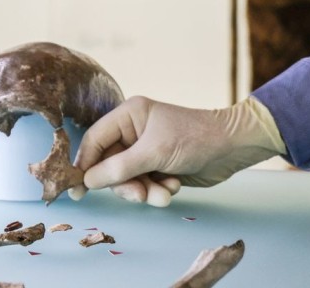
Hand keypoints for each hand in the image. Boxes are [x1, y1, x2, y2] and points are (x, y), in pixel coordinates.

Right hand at [70, 96, 284, 206]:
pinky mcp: (157, 166)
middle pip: (109, 165)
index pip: (95, 140)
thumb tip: (87, 180)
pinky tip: (173, 186)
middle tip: (140, 195)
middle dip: (126, 184)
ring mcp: (145, 150)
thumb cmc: (194, 139)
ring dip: (145, 191)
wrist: (231, 148)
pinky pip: (144, 185)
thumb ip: (119, 167)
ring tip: (164, 194)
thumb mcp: (154, 153)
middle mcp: (134, 131)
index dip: (84, 165)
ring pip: (127, 180)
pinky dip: (157, 190)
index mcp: (129, 115)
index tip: (78, 190)